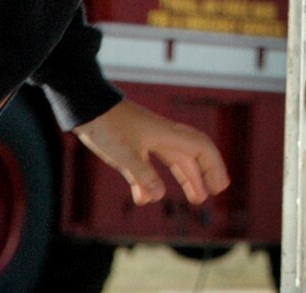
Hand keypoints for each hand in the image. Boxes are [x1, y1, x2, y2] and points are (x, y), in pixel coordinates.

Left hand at [72, 100, 230, 206]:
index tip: (220, 187)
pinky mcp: (133, 145)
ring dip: (186, 179)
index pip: (201, 148)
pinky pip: (150, 166)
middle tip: (214, 194)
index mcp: (166, 134)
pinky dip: (151, 182)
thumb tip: (160, 196)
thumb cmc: (106, 126)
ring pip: (175, 161)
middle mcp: (162, 136)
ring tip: (195, 198)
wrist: (86, 107)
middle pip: (192, 155)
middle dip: (205, 174)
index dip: (214, 166)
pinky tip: (143, 199)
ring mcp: (148, 140)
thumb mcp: (124, 154)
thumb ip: (142, 175)